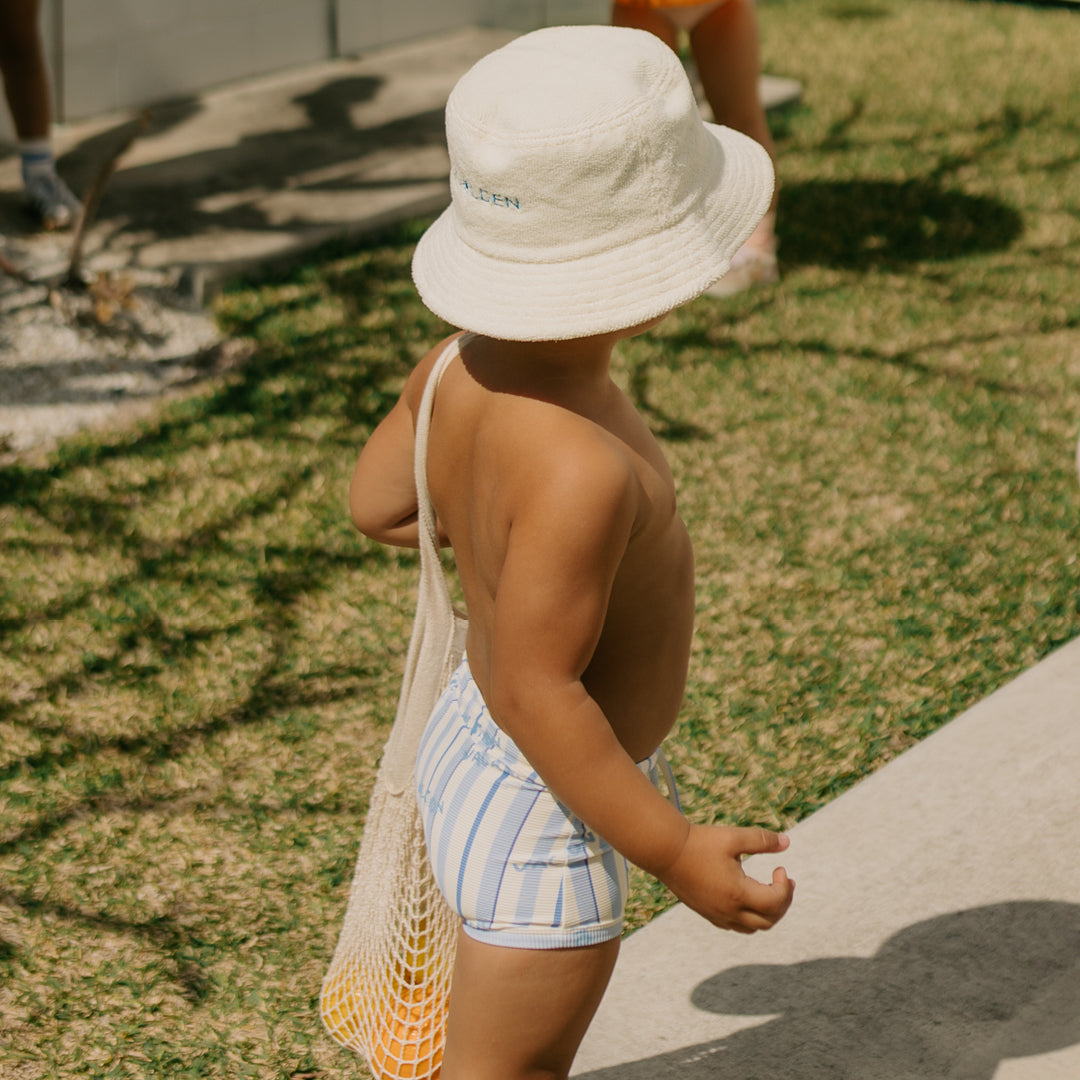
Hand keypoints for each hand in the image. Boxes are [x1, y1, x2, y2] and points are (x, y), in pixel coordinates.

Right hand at [657, 824, 794, 933]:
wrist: (666, 851)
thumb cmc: (700, 842)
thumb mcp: (733, 837)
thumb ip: (762, 841)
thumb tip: (787, 842)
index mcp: (738, 894)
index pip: (775, 902)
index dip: (784, 886)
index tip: (779, 867)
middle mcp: (729, 911)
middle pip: (769, 921)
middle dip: (782, 902)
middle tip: (784, 882)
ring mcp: (717, 915)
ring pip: (753, 928)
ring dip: (768, 913)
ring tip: (770, 892)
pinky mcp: (707, 913)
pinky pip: (736, 926)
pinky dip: (750, 917)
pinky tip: (747, 897)